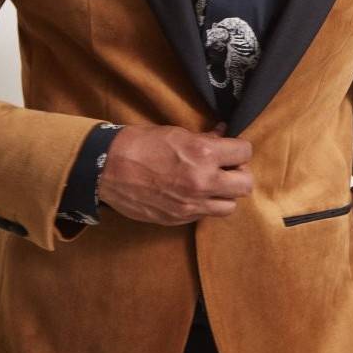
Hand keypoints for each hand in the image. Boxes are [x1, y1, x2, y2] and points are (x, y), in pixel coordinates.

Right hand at [97, 120, 252, 226]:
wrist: (108, 167)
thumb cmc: (141, 143)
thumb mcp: (177, 133)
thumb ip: (205, 139)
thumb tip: (223, 135)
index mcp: (204, 155)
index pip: (245, 153)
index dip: (240, 149)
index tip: (232, 149)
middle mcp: (203, 182)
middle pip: (245, 185)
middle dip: (239, 174)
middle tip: (227, 168)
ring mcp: (191, 205)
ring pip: (229, 206)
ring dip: (225, 194)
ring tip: (212, 184)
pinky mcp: (178, 219)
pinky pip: (205, 215)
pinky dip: (205, 205)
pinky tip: (193, 194)